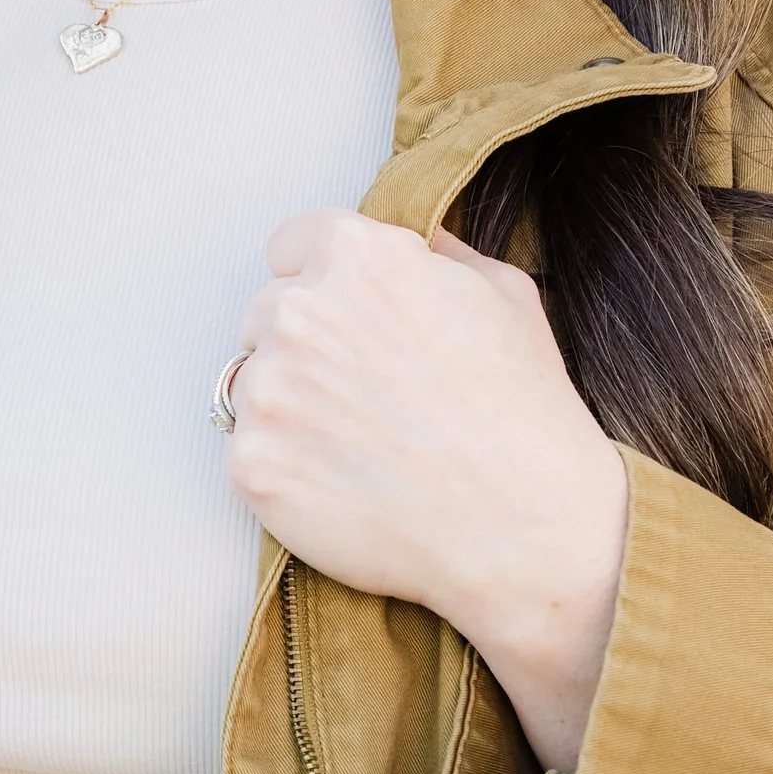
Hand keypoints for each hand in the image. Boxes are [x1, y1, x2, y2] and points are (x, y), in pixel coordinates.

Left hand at [223, 211, 626, 773]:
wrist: (524, 527)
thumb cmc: (525, 414)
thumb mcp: (507, 297)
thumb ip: (441, 258)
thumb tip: (418, 247)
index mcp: (356, 257)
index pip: (293, 246)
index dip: (322, 283)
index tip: (346, 321)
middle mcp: (299, 313)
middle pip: (266, 315)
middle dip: (304, 347)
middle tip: (364, 396)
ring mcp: (267, 392)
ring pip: (251, 386)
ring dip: (289, 409)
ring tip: (360, 447)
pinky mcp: (252, 466)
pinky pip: (248, 456)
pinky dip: (285, 472)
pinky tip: (345, 486)